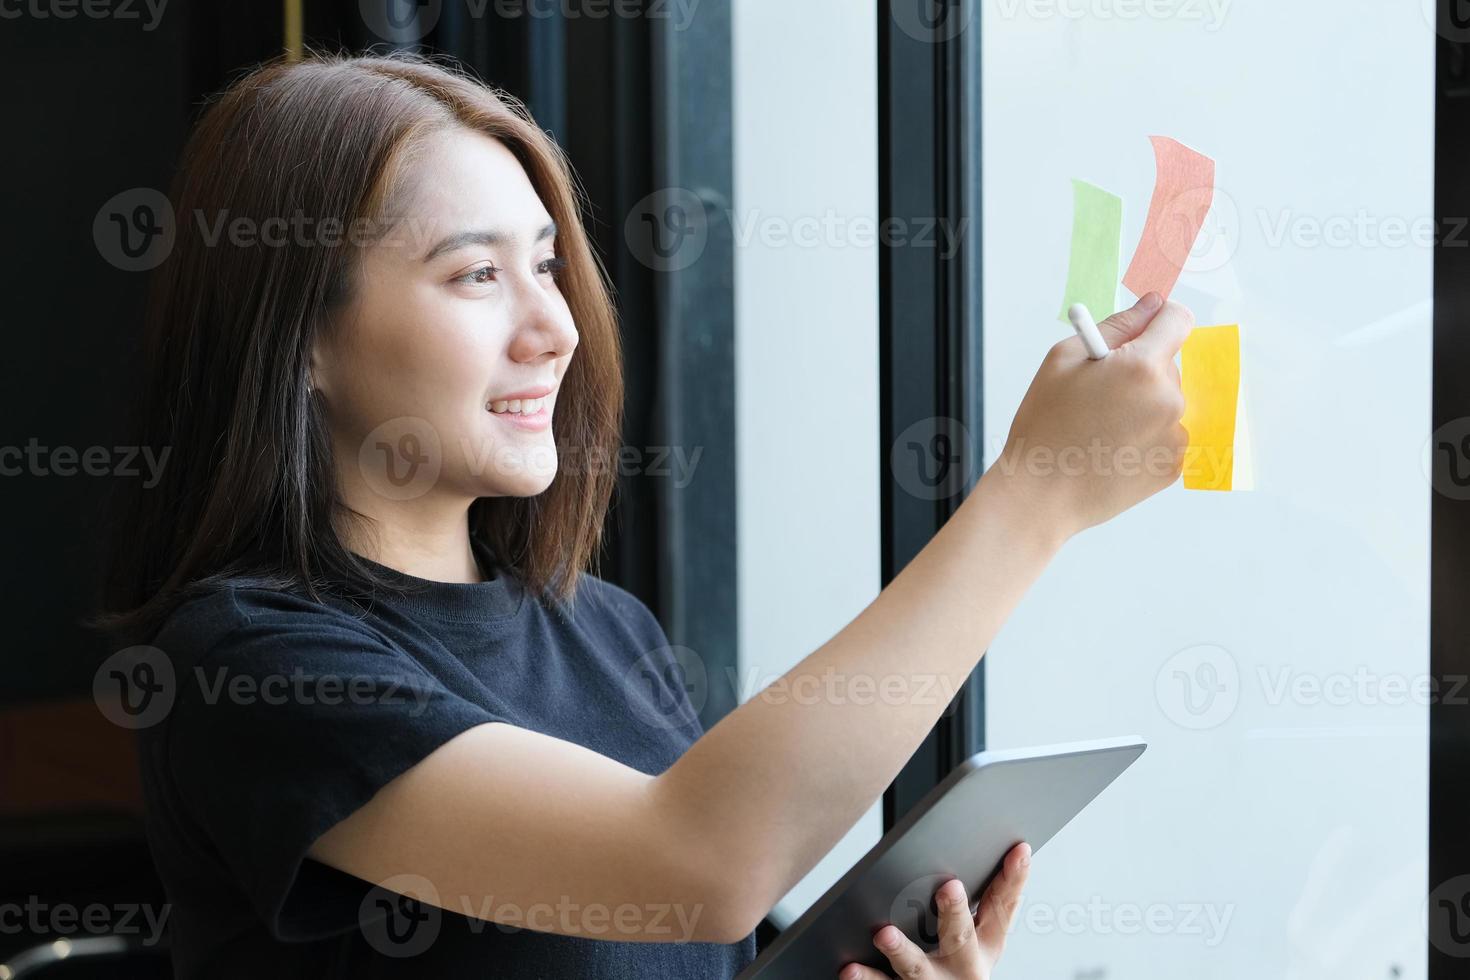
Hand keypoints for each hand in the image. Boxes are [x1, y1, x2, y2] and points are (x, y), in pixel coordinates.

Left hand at [838, 842, 1030, 979]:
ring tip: (884, 934)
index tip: (1019, 849)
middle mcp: (965, 966)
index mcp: (986, 944)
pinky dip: (866, 978)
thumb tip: (962, 850)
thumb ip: (968, 901)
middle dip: (955, 913)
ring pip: (917, 967)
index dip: (1014, 878)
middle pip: (961, 938)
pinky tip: (849, 969)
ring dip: (901, 950)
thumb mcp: (977, 937)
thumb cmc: (957, 964)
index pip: (1003, 906)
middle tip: (949, 887)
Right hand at [986, 292, 1192, 538]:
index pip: (1178, 320)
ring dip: (1144, 404)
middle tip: (1098, 394)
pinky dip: (1145, 436)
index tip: (1142, 330)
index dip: (1158, 319)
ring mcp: (1176, 437)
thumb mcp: (1064, 360)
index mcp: (1143, 367)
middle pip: (1169, 364)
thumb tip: (1153, 304)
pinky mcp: (1173, 467)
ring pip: (1168, 401)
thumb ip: (1115, 326)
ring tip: (1102, 427)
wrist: (1040, 495)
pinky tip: (1111, 449)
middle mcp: (1170, 400)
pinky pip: (1167, 435)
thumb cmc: (1044, 425)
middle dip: (1141, 369)